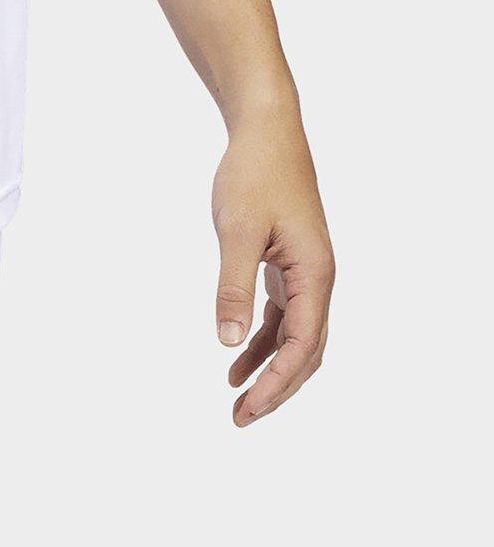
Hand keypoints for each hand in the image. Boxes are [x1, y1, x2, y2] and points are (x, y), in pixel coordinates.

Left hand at [211, 105, 334, 425]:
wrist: (266, 129)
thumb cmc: (254, 173)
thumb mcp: (236, 231)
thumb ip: (232, 287)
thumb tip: (228, 342)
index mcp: (316, 274)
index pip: (302, 346)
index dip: (276, 383)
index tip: (246, 409)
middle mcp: (319, 278)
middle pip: (305, 351)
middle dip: (276, 387)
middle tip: (241, 418)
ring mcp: (306, 270)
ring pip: (294, 335)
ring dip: (268, 366)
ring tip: (235, 395)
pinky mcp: (289, 261)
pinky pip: (282, 312)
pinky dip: (263, 336)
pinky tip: (237, 351)